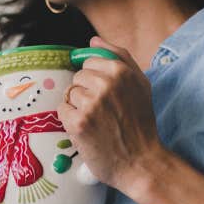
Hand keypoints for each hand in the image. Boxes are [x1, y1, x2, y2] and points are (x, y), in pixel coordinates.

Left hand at [57, 37, 166, 194]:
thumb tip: (93, 41)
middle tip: (103, 112)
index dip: (95, 79)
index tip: (105, 95)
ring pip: (70, 93)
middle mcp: (106, 84)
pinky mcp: (78, 123)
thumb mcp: (141, 85)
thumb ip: (119, 57)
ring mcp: (90, 104)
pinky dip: (71, 120)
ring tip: (97, 121)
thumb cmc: (141, 125)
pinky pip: (62, 109)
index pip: (89, 62)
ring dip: (79, 107)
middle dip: (86, 93)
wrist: (141, 163)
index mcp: (121, 71)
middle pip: (78, 77)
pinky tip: (87, 129)